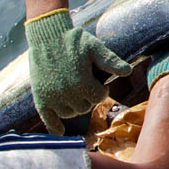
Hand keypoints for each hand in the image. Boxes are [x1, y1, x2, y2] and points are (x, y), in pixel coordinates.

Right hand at [25, 9, 132, 132]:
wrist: (47, 36)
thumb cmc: (74, 40)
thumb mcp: (95, 48)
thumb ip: (111, 62)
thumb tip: (128, 71)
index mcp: (82, 83)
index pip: (98, 98)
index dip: (101, 90)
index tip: (99, 82)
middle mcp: (67, 93)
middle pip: (84, 107)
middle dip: (87, 97)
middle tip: (85, 85)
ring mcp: (52, 97)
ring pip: (69, 113)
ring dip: (74, 106)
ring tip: (73, 92)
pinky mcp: (40, 97)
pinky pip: (48, 118)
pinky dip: (54, 126)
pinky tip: (60, 132)